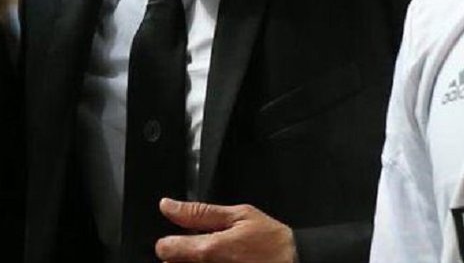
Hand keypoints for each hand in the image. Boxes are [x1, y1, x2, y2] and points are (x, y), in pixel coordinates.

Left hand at [154, 198, 296, 262]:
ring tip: (217, 258)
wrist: (298, 262)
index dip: (170, 241)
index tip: (180, 239)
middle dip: (182, 256)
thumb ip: (199, 212)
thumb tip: (167, 206)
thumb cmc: (272, 241)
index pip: (165, 249)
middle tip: (204, 250)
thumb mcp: (238, 215)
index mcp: (209, 250)